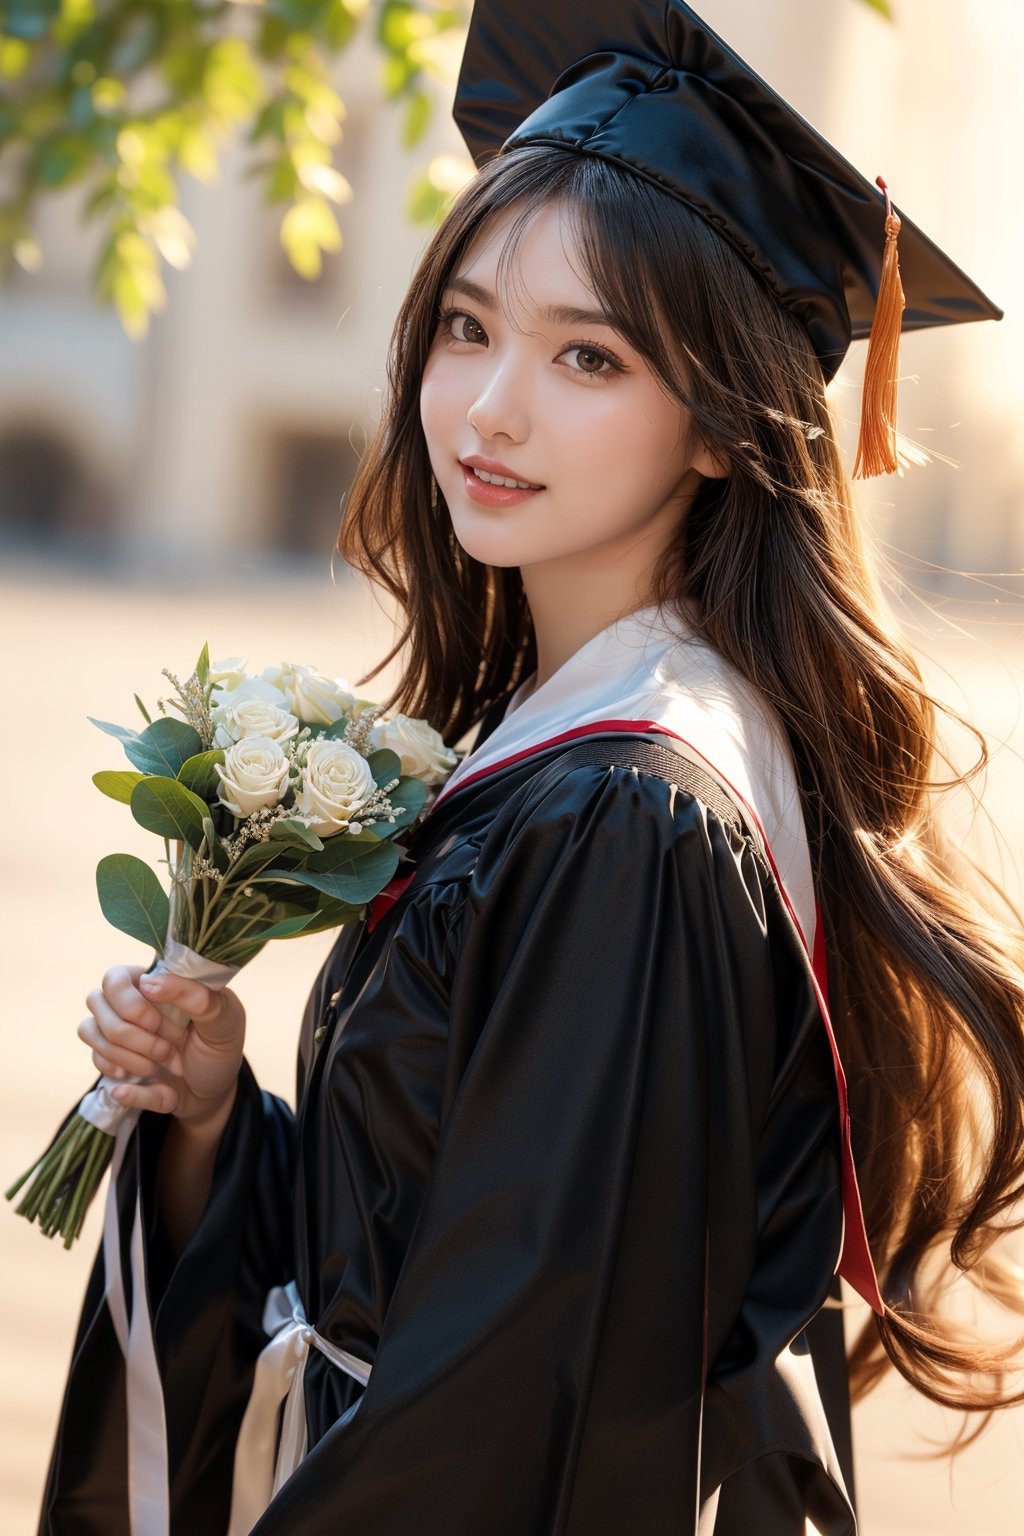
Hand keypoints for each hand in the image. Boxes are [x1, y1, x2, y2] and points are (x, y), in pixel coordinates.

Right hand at [78, 963, 245, 1127]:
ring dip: (126, 1056)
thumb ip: (196, 995)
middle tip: (166, 1050)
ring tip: (159, 1066)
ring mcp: (116, 1028)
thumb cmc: (219, 1045)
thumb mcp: (224, 1018)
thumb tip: (147, 984)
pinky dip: (122, 1076)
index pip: (115, 977)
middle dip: (130, 1035)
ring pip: (89, 1030)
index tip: (157, 1024)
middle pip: (96, 1001)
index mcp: (156, 980)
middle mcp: (129, 1000)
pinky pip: (96, 1061)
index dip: (131, 1004)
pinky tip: (146, 1080)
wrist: (214, 1091)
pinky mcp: (111, 1058)